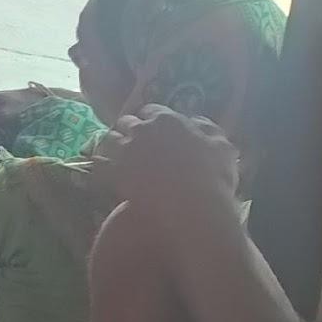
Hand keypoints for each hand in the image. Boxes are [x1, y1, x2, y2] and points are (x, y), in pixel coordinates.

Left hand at [94, 106, 239, 213]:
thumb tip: (196, 121)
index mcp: (168, 120)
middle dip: (132, 130)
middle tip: (138, 143)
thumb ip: (209, 130)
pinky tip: (107, 171)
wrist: (195, 210)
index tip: (156, 130)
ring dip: (115, 144)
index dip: (154, 120)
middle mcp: (142, 129)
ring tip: (121, 156)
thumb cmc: (215, 179)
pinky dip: (101, 164)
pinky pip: (98, 162)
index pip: (152, 111)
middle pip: (128, 122)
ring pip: (110, 138)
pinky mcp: (113, 171)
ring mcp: (124, 150)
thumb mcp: (223, 148)